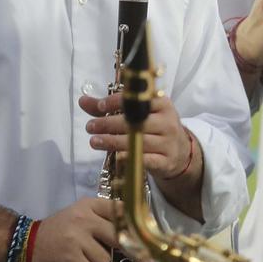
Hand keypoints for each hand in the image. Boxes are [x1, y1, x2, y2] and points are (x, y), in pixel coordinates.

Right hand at [27, 196, 151, 261]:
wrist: (26, 245)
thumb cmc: (59, 233)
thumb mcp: (80, 218)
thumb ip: (104, 222)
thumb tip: (136, 237)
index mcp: (90, 206)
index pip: (121, 212)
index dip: (138, 227)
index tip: (152, 239)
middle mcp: (85, 218)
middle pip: (120, 237)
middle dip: (135, 252)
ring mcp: (77, 238)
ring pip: (106, 259)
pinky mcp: (71, 258)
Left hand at [82, 90, 202, 184]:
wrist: (180, 152)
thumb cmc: (154, 129)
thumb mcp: (139, 115)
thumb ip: (111, 108)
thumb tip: (83, 101)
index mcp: (162, 104)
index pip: (139, 100)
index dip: (117, 102)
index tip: (99, 107)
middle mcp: (167, 122)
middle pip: (137, 122)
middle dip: (110, 124)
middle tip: (90, 126)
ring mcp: (168, 143)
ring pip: (139, 141)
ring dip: (114, 141)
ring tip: (94, 141)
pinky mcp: (166, 161)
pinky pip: (147, 160)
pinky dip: (131, 157)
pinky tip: (116, 156)